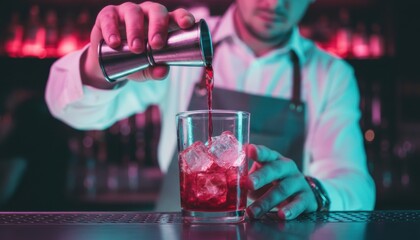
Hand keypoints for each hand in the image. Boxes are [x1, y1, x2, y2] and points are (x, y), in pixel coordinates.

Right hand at [81, 1, 195, 87]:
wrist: (107, 64)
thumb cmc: (134, 61)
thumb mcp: (147, 69)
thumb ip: (156, 71)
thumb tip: (163, 71)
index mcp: (162, 24)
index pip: (176, 16)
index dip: (183, 17)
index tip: (187, 24)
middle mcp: (147, 13)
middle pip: (156, 11)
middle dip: (158, 27)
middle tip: (157, 44)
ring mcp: (127, 12)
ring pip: (134, 12)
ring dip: (136, 30)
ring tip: (136, 47)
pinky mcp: (108, 15)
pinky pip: (110, 17)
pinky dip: (112, 29)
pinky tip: (114, 42)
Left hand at [245, 144, 317, 219]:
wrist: (304, 193)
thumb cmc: (275, 183)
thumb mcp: (263, 177)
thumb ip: (249, 179)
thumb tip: (231, 186)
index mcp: (274, 160)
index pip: (266, 153)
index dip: (259, 152)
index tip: (250, 150)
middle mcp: (287, 168)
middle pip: (275, 170)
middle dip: (261, 176)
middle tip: (249, 184)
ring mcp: (298, 182)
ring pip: (282, 190)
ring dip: (266, 202)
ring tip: (253, 212)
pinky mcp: (306, 198)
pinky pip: (299, 203)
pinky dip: (291, 210)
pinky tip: (282, 215)